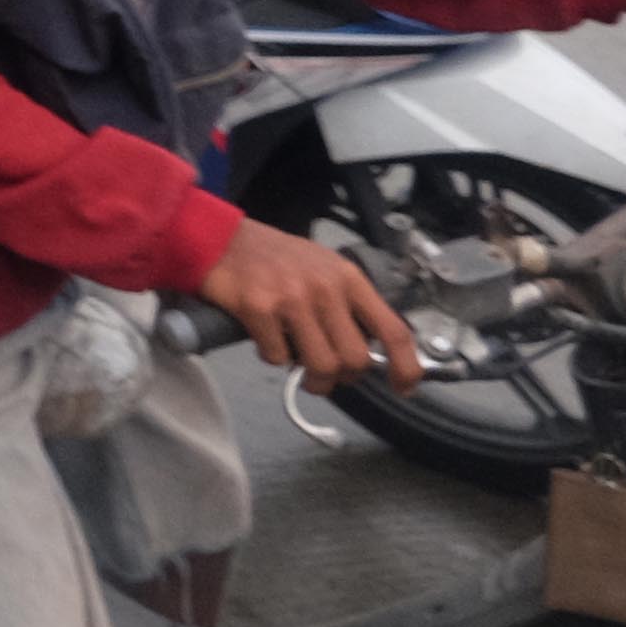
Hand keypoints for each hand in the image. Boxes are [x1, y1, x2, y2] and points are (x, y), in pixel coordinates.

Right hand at [195, 219, 420, 394]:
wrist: (220, 239)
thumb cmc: (275, 258)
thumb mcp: (324, 269)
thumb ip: (348, 305)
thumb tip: (371, 352)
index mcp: (348, 278)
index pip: (393, 330)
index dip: (406, 367)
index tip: (404, 388)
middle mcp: (324, 287)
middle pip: (355, 359)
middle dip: (343, 377)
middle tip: (328, 373)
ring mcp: (291, 298)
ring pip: (322, 366)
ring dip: (313, 379)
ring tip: (300, 369)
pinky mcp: (258, 308)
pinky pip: (278, 358)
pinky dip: (273, 358)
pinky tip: (266, 339)